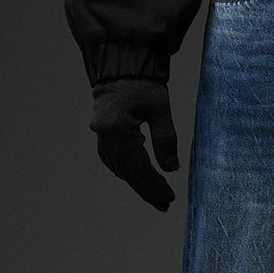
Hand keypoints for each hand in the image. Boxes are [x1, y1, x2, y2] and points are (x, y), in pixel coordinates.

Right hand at [90, 77, 178, 211]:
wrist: (121, 68)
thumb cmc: (143, 85)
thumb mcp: (160, 109)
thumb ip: (165, 140)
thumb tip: (172, 170)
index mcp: (119, 132)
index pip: (140, 167)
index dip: (155, 185)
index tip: (169, 198)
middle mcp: (106, 138)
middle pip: (128, 173)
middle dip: (147, 190)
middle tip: (164, 205)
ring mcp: (101, 137)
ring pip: (119, 169)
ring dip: (136, 183)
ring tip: (155, 195)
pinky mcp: (102, 134)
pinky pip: (113, 160)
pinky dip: (126, 171)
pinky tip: (138, 176)